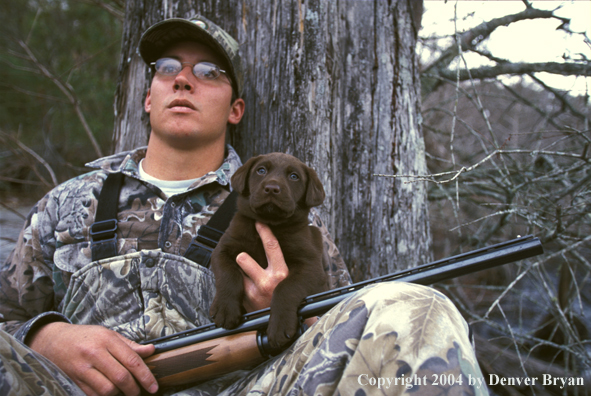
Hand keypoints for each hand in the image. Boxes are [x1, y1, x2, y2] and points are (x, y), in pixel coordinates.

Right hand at [29, 322, 157, 395]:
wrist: (53, 341)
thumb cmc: (85, 337)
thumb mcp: (108, 334)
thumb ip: (130, 345)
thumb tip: (151, 350)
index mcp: (107, 339)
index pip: (132, 360)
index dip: (145, 376)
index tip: (153, 386)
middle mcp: (95, 353)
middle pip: (121, 377)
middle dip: (134, 389)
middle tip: (139, 392)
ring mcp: (83, 368)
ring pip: (107, 389)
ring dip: (119, 394)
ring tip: (123, 391)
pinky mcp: (74, 380)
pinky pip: (94, 394)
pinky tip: (109, 392)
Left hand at [236, 222, 288, 311]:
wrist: (280, 322)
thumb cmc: (285, 298)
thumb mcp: (289, 280)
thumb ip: (281, 264)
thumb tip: (277, 245)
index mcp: (282, 273)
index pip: (272, 247)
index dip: (264, 232)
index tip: (258, 222)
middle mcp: (268, 281)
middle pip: (244, 259)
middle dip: (241, 256)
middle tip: (240, 255)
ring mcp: (254, 291)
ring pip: (238, 273)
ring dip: (238, 270)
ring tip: (241, 268)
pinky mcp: (246, 300)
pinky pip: (237, 284)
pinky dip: (237, 282)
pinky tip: (240, 283)